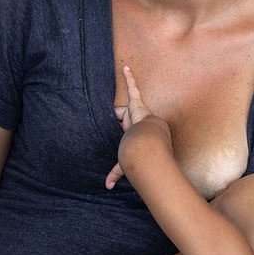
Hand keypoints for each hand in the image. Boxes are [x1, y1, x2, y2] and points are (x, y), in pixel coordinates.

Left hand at [106, 66, 166, 188]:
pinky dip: (129, 77)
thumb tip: (106, 187)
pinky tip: (125, 67)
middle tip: (121, 120)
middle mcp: (137, 120)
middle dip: (123, 118)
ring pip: (125, 108)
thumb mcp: (122, 162)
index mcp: (134, 132)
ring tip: (124, 101)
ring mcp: (137, 110)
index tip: (123, 126)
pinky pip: (133, 87)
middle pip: (123, 117)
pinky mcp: (136, 102)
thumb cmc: (137, 151)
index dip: (124, 126)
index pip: (126, 127)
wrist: (146, 143)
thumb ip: (115, 172)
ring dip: (125, 109)